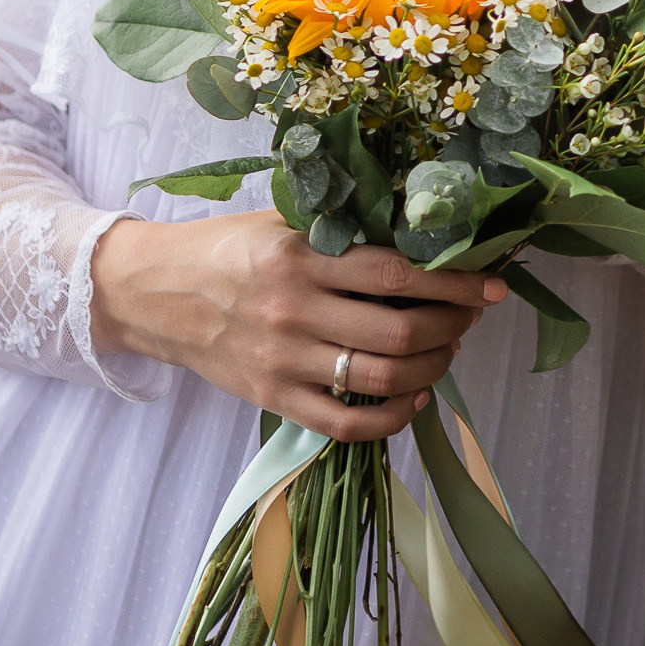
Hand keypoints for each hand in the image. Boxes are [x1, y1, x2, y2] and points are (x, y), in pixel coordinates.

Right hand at [90, 208, 506, 441]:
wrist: (155, 293)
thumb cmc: (226, 248)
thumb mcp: (280, 221)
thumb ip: (339, 231)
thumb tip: (419, 237)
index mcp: (300, 257)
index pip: (396, 274)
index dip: (453, 282)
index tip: (489, 283)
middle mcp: (294, 310)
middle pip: (399, 334)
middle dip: (452, 327)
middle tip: (468, 316)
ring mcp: (284, 361)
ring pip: (382, 380)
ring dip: (432, 368)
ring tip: (445, 350)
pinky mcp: (273, 399)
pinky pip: (346, 424)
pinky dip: (393, 417)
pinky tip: (413, 396)